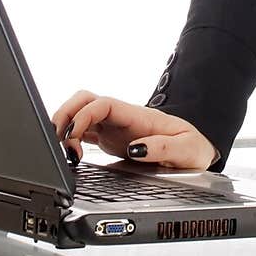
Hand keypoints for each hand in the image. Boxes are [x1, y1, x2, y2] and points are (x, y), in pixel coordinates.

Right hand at [51, 89, 218, 169]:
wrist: (196, 151)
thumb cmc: (192, 147)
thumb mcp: (186, 149)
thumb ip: (163, 147)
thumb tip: (137, 148)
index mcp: (138, 116)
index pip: (103, 103)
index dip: (83, 115)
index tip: (74, 137)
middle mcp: (122, 118)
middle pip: (84, 100)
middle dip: (66, 114)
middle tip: (60, 141)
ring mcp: (115, 127)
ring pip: (80, 113)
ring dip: (66, 126)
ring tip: (65, 151)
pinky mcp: (110, 139)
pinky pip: (84, 130)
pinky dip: (71, 139)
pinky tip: (72, 155)